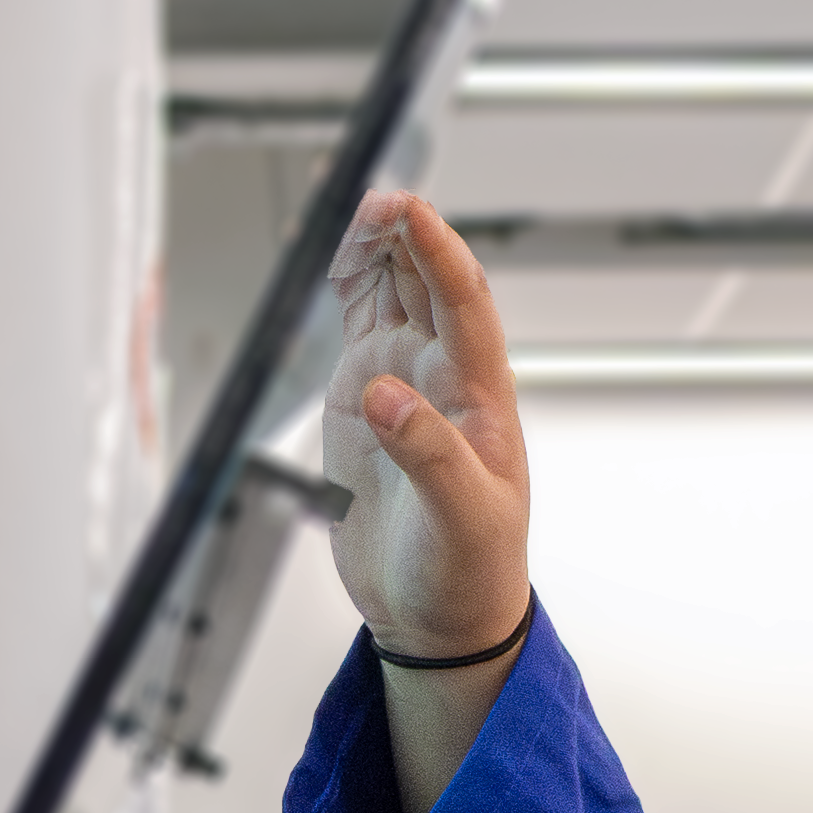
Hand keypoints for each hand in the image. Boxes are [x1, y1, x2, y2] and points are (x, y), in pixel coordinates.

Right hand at [341, 190, 531, 666]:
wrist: (439, 617)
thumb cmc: (471, 573)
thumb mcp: (463, 521)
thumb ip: (428, 455)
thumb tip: (385, 395)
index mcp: (481, 397)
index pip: (465, 304)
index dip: (440, 252)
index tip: (410, 211)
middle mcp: (443, 378)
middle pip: (425, 281)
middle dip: (400, 232)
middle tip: (366, 195)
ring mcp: (401, 384)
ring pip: (391, 293)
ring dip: (372, 249)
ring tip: (344, 211)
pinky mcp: (363, 403)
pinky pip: (356, 326)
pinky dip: (344, 286)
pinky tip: (330, 257)